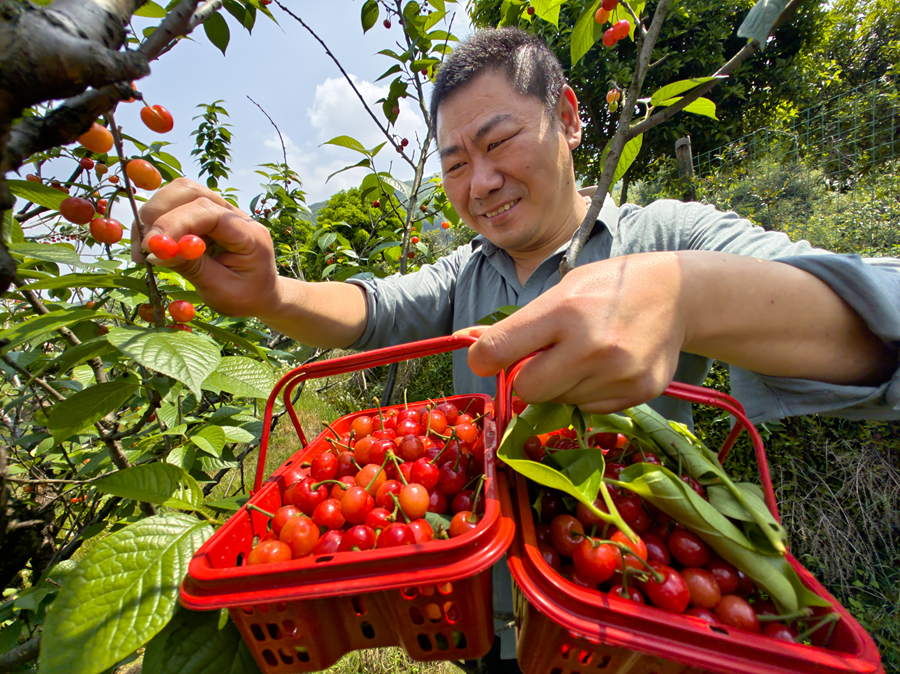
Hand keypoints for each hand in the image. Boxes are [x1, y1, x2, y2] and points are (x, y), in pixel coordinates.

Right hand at [130, 178, 280, 317]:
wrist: (261, 296)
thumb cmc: (246, 297)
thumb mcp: (221, 291)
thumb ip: (192, 268)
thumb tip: (156, 252)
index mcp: (249, 233)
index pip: (207, 211)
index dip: (175, 223)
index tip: (151, 246)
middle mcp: (235, 214)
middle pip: (190, 191)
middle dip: (159, 213)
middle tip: (144, 247)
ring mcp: (220, 210)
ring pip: (179, 193)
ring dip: (154, 216)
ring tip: (145, 250)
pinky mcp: (205, 216)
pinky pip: (175, 207)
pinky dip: (157, 223)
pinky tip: (153, 248)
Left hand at [466, 253, 688, 412]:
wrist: (676, 294)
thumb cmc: (609, 288)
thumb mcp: (562, 290)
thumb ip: (519, 324)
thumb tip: (468, 343)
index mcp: (564, 310)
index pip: (500, 348)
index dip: (484, 359)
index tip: (486, 360)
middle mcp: (591, 345)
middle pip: (527, 389)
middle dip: (527, 377)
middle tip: (545, 358)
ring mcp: (618, 372)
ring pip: (559, 401)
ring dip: (561, 385)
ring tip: (585, 355)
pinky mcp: (638, 392)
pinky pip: (589, 408)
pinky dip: (588, 392)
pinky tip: (606, 367)